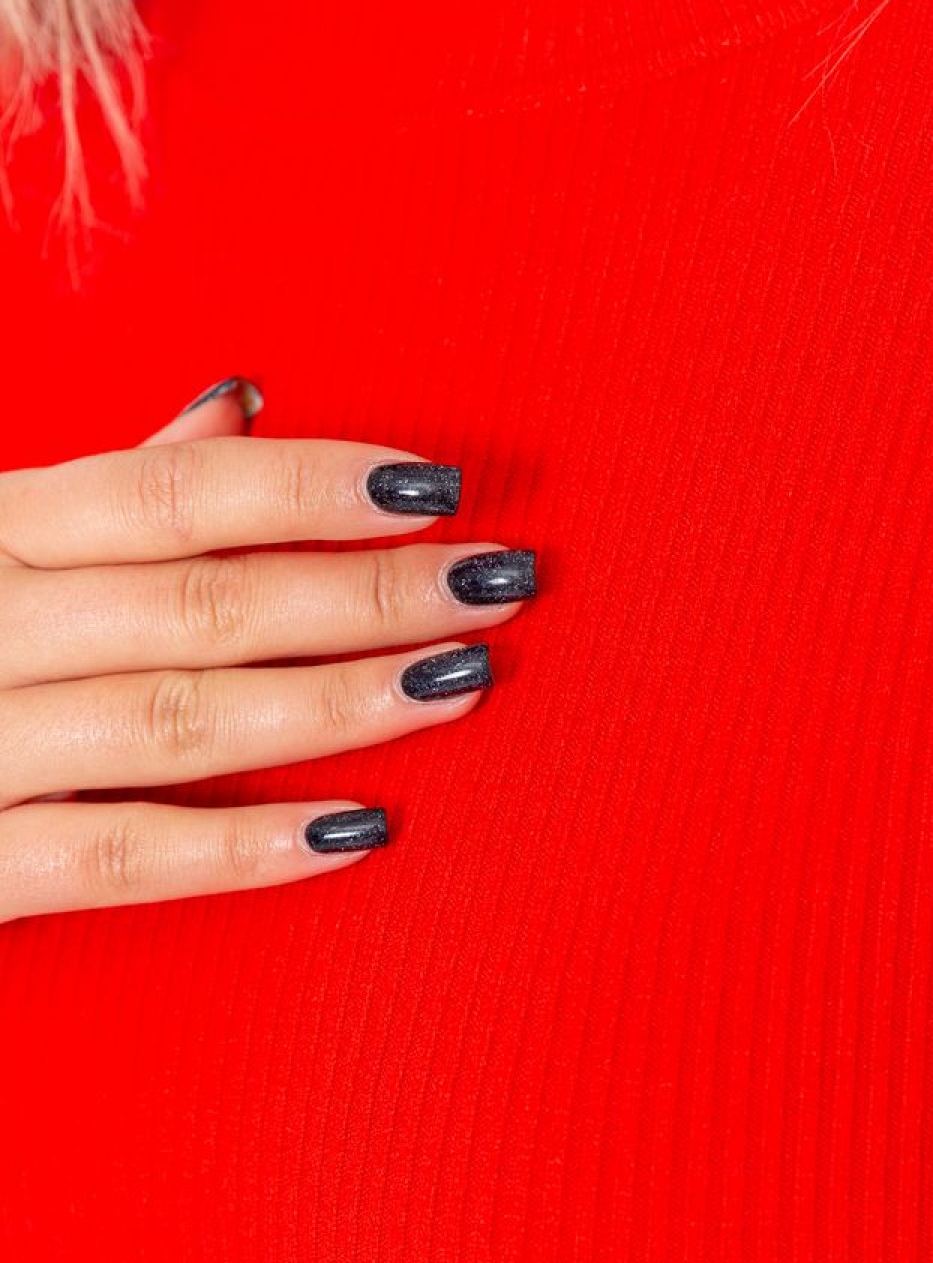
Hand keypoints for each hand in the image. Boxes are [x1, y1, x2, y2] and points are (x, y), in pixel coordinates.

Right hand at [0, 379, 535, 923]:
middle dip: (365, 590)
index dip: (317, 487)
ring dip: (333, 702)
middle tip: (502, 583)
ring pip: (175, 718)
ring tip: (457, 683)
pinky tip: (357, 831)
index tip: (441, 485)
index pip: (177, 492)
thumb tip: (242, 406)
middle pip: (204, 598)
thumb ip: (100, 487)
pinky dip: (237, 848)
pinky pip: (110, 856)